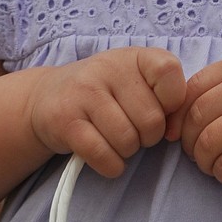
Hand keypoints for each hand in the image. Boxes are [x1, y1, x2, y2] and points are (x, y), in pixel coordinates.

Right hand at [28, 48, 186, 176]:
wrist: (46, 97)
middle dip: (148, 136)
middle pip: (152, 120)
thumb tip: (175, 130)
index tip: (160, 109)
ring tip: (115, 139)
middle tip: (133, 130)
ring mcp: (83, 93)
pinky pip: (103, 155)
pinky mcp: (65, 122)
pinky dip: (111, 165)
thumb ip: (164, 96)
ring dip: (127, 151)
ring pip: (128, 141)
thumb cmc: (104, 93)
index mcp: (132, 56)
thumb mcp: (135, 80)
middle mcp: (107, 68)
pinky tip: (106, 156)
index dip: (173, 101)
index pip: (168, 72)